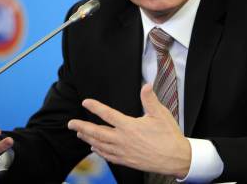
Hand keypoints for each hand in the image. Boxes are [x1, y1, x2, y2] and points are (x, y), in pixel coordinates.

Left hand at [67, 84, 190, 177]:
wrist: (176, 158)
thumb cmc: (169, 135)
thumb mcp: (160, 114)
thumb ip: (150, 99)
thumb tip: (146, 85)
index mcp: (129, 126)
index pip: (108, 114)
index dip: (95, 107)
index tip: (86, 102)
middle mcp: (123, 140)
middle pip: (97, 133)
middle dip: (82, 127)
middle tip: (70, 124)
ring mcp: (123, 152)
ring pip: (100, 145)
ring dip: (88, 139)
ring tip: (79, 134)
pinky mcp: (127, 161)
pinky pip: (108, 156)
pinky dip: (99, 151)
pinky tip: (94, 148)